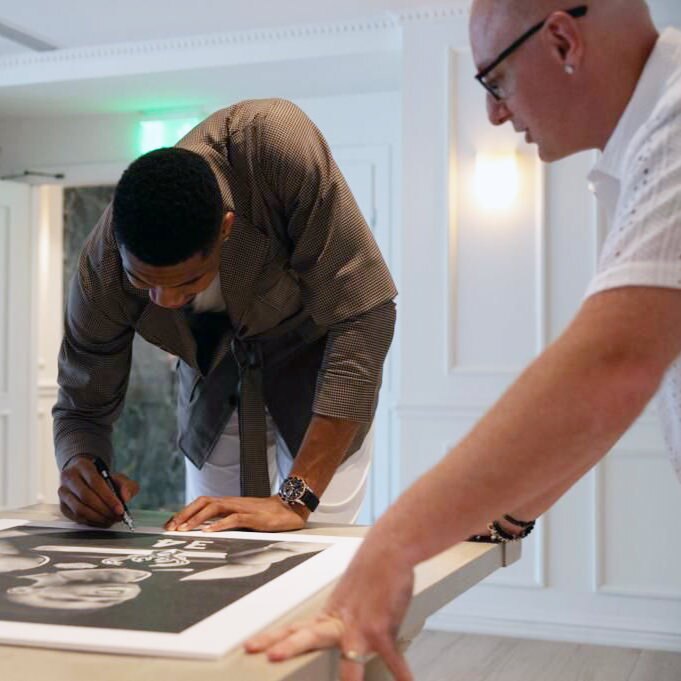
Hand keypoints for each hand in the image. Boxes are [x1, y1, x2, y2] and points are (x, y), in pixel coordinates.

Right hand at [59, 455, 139, 526]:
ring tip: (111, 520)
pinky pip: (75, 517)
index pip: (95, 482)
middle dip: (105, 510)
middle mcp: (69, 477)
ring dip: (97, 518)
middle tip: (117, 517)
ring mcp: (63, 492)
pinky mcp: (62, 506)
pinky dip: (90, 522)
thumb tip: (125, 497)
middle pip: (86, 497)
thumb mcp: (118, 477)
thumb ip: (127, 485)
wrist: (85, 477)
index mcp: (83, 465)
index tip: (120, 509)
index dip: (109, 498)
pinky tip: (101, 521)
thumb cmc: (103, 478)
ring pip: (79, 509)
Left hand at [164, 495, 307, 532]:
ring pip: (215, 508)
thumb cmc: (266, 515)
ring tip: (184, 529)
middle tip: (171, 527)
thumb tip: (207, 531)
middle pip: (203, 502)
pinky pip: (233, 518)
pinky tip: (209, 532)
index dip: (185, 512)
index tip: (170, 524)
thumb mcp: (243, 518)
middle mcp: (232, 502)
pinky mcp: (253, 517)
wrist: (290, 507)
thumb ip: (227, 521)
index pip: (202, 503)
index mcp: (229, 503)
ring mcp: (242, 508)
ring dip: (197, 518)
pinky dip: (219, 524)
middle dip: (185, 513)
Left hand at [245, 542, 414, 680]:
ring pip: (349, 657)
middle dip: (289, 648)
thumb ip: (338, 620)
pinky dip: (401, 674)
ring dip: (348, 678)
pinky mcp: (383, 629)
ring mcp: (360, 627)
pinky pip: (393, 658)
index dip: (271, 638)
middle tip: (272, 657)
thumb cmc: (370, 572)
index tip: (251, 647)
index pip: (294, 628)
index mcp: (328, 615)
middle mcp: (340, 622)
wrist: (388, 551)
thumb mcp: (347, 597)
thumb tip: (336, 634)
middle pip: (309, 636)